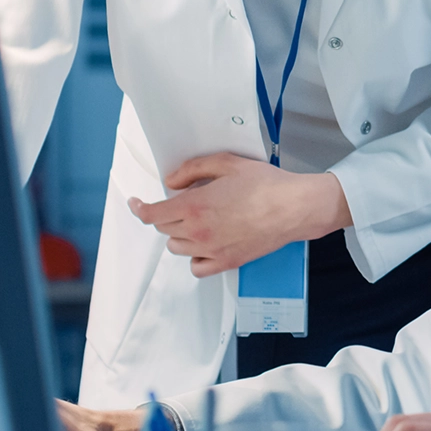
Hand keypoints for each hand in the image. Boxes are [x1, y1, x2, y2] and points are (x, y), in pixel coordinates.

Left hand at [128, 153, 351, 276]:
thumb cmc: (265, 184)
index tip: (136, 203)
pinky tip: (204, 244)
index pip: (153, 214)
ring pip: (177, 247)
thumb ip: (193, 169)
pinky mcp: (227, 262)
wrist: (294, 207)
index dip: (139, 208)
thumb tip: (171, 181)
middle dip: (167, 214)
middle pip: (165, 229)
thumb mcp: (227, 163)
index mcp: (195, 205)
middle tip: (184, 202)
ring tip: (197, 221)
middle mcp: (198, 231)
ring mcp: (212, 250)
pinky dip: (195, 257)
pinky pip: (197, 267)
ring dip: (179, 234)